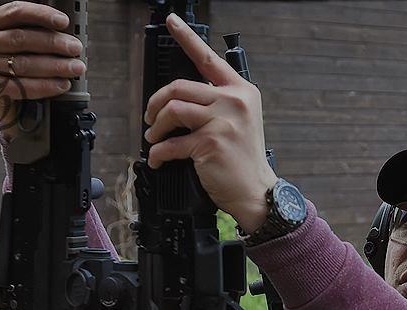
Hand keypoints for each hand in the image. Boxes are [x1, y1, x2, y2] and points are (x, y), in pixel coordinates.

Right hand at [0, 1, 84, 136]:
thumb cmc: (6, 59)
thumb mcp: (10, 39)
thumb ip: (32, 33)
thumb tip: (65, 36)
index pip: (15, 12)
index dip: (41, 15)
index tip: (64, 21)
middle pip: (21, 38)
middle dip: (54, 43)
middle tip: (75, 48)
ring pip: (23, 64)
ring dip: (55, 66)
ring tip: (74, 68)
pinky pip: (22, 87)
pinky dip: (45, 86)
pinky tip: (61, 84)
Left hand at [143, 13, 276, 231]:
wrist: (256, 190)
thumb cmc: (243, 159)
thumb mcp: (239, 121)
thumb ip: (218, 103)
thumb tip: (177, 98)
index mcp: (241, 91)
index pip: (209, 58)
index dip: (186, 37)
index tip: (171, 20)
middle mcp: (234, 101)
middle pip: (179, 86)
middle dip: (156, 103)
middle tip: (151, 118)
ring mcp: (224, 121)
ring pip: (172, 110)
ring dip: (156, 127)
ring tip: (154, 137)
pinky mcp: (211, 142)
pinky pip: (172, 142)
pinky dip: (159, 153)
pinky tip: (159, 160)